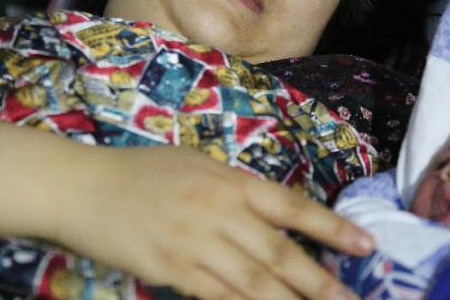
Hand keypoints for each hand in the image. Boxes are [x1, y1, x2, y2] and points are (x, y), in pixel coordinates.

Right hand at [51, 145, 372, 299]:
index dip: (331, 227)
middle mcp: (219, 213)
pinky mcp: (171, 273)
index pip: (291, 206)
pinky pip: (218, 299)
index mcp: (229, 180)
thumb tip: (273, 216)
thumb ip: (234, 189)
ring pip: (254, 285)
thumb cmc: (141, 171)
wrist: (83, 187)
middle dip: (321, 283)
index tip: (366, 245)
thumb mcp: (195, 164)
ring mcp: (195, 246)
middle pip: (279, 254)